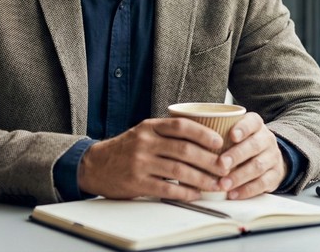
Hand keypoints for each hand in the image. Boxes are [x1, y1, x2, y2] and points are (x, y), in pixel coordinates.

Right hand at [77, 118, 228, 200]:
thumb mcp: (143, 133)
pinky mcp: (137, 182)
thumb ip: (166, 133)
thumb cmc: (125, 150)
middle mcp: (145, 142)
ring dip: (202, 179)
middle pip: (184, 149)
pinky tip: (195, 194)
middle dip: (209, 160)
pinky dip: (185, 192)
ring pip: (179, 170)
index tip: (219, 142)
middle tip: (225, 167)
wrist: (95, 165)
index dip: (203, 133)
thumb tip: (202, 140)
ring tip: (216, 184)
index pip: (181, 126)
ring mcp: (140, 162)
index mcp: (149, 127)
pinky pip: (167, 188)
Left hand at [218, 112, 286, 198]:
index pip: (252, 122)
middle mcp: (266, 139)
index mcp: (256, 125)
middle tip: (221, 164)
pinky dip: (247, 190)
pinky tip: (233, 193)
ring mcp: (273, 157)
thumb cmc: (243, 143)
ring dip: (239, 176)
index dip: (243, 128)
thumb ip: (218, 131)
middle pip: (254, 145)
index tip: (232, 135)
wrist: (268, 157)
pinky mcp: (275, 175)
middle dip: (236, 155)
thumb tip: (189, 134)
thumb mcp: (234, 131)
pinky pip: (263, 183)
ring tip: (223, 184)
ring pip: (258, 166)